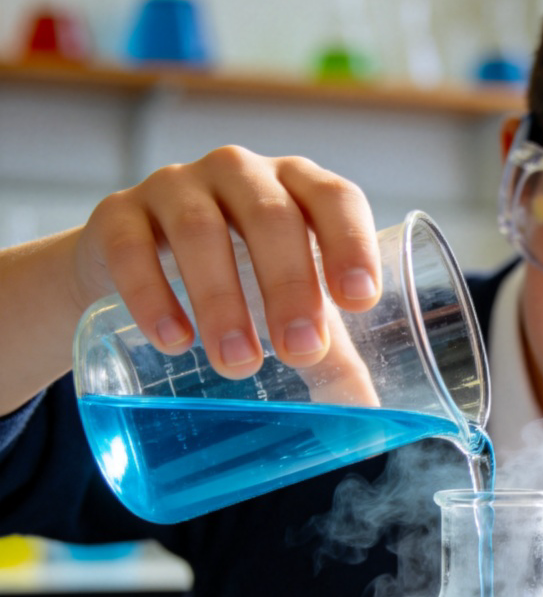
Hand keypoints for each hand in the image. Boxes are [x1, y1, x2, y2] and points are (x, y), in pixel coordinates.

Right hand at [73, 145, 382, 378]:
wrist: (136, 266)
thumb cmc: (243, 280)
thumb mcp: (292, 310)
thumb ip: (334, 360)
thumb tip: (368, 421)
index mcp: (300, 189)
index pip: (335, 198)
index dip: (351, 243)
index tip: (359, 299)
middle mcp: (242, 175)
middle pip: (272, 216)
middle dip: (290, 286)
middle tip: (300, 351)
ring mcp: (177, 186)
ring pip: (201, 230)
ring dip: (222, 300)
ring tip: (238, 363)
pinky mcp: (118, 213)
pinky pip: (130, 246)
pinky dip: (151, 294)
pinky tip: (173, 340)